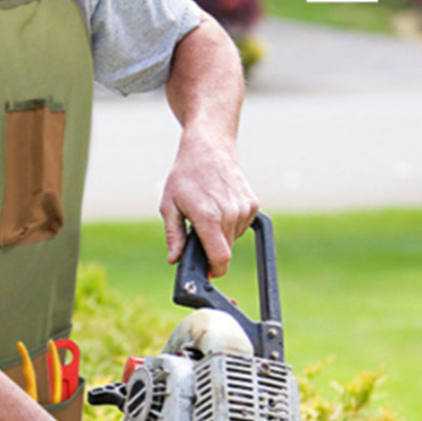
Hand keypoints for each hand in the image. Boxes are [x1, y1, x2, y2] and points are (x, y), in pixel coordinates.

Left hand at [160, 128, 258, 275]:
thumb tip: (174, 259)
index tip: (209, 273)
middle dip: (212, 251)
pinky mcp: (252, 204)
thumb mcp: (169, 206)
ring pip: (233, 239)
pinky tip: (219, 208)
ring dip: (220, 236)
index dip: (215, 270)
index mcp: (208, 217)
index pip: (221, 258)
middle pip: (226, 251)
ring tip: (207, 214)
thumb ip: (174, 236)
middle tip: (198, 235)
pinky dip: (230, 225)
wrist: (208, 147)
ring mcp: (243, 208)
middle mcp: (230, 214)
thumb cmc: (185, 176)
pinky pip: (241, 227)